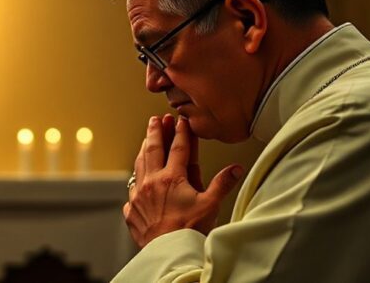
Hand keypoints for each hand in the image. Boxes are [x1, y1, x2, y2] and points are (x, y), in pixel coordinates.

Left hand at [123, 114, 243, 247]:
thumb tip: (236, 168)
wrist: (169, 251)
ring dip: (144, 149)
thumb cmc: (189, 230)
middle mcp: (153, 181)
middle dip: (156, 132)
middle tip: (156, 119)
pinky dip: (136, 177)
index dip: (180, 132)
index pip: (177, 148)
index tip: (180, 120)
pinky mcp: (132, 207)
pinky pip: (132, 186)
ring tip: (146, 139)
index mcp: (172, 178)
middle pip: (153, 149)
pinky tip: (138, 175)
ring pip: (140, 164)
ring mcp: (140, 193)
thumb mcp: (211, 205)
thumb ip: (222, 184)